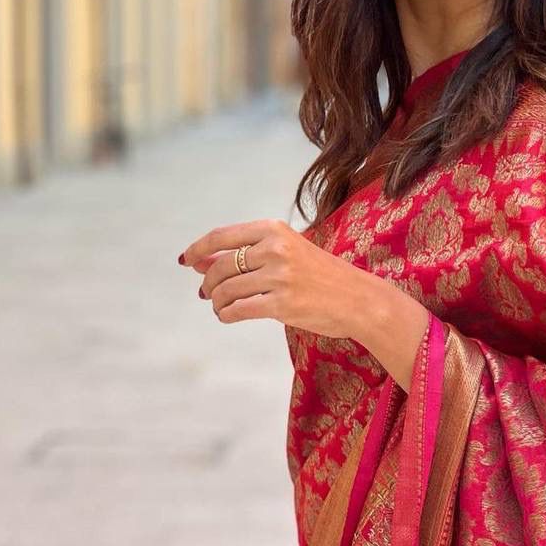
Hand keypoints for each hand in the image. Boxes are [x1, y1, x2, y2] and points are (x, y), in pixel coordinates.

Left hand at [178, 218, 364, 337]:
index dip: (198, 249)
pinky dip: (226, 314)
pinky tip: (228, 316)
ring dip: (216, 301)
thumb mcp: (285, 253)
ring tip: (220, 306)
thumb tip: (198, 260)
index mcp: (275, 229)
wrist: (359, 299)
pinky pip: (239, 309)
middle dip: (208, 282)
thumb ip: (244, 253)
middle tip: (207, 293)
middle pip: (221, 265)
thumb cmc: (321, 275)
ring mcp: (279, 277)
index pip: (222, 236)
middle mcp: (275, 249)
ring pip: (226, 290)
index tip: (186, 260)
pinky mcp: (282, 304)